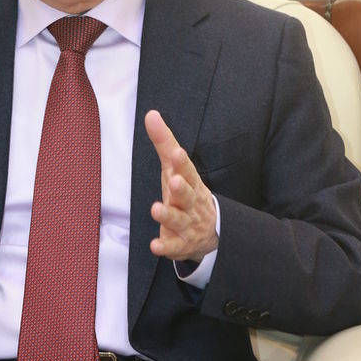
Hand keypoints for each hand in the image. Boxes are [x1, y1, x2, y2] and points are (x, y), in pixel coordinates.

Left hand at [144, 109, 217, 262]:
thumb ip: (163, 142)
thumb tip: (151, 114)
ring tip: (155, 209)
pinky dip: (165, 246)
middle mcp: (190, 202)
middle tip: (174, 181)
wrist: (210, 230)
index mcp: (190, 181)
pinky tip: (155, 246)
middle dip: (181, 189)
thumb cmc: (186, 190)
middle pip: (188, 195)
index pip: (187, 170)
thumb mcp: (176, 167)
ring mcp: (186, 223)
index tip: (176, 153)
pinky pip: (173, 246)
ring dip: (168, 215)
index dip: (182, 163)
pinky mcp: (180, 243)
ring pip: (179, 220)